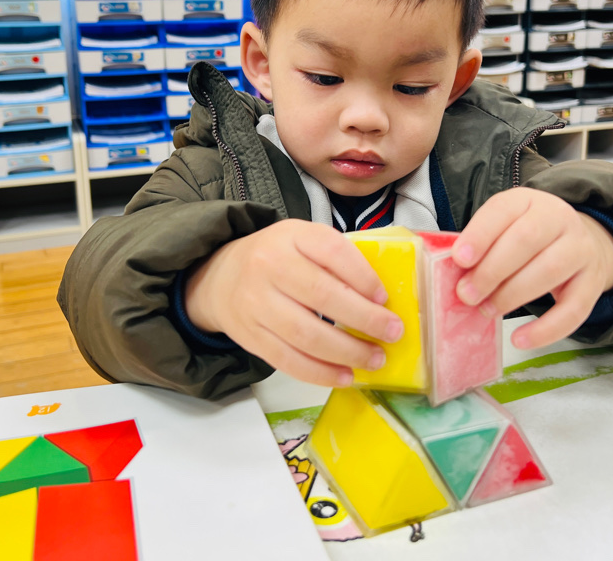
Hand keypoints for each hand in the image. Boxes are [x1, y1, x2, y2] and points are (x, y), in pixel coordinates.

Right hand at [184, 219, 403, 386]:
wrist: (220, 278)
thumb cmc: (277, 258)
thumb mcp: (303, 241)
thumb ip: (336, 258)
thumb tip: (380, 298)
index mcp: (291, 235)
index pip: (332, 251)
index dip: (363, 277)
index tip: (385, 298)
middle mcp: (269, 266)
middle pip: (322, 296)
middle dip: (364, 319)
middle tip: (393, 333)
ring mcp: (256, 303)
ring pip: (306, 335)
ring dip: (347, 352)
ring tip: (375, 359)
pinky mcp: (250, 337)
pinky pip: (288, 361)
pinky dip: (320, 373)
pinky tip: (345, 376)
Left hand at [451, 188, 612, 349]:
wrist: (580, 242)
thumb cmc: (526, 238)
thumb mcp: (502, 228)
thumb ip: (480, 245)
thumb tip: (447, 273)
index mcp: (528, 201)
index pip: (502, 211)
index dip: (480, 235)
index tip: (459, 259)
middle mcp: (559, 219)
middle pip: (526, 240)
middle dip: (491, 270)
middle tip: (466, 294)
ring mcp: (580, 249)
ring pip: (550, 270)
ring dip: (512, 295)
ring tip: (487, 310)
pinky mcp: (593, 282)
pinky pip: (574, 309)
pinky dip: (546, 329)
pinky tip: (520, 339)